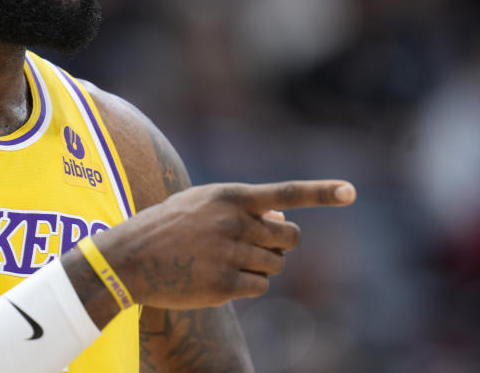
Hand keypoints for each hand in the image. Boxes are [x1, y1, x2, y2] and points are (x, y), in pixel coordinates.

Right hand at [96, 180, 355, 308]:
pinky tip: (218, 279)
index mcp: (229, 197)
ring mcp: (229, 255)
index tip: (351, 191)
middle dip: (280, 245)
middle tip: (255, 247)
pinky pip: (259, 288)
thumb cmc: (167, 227)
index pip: (285, 193)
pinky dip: (247, 286)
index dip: (322, 193)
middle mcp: (233, 223)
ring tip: (226, 261)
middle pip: (290, 238)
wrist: (128, 259)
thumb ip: (241, 206)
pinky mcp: (224, 286)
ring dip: (260, 267)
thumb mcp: (201, 203)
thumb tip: (281, 218)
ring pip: (276, 265)